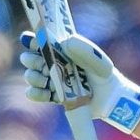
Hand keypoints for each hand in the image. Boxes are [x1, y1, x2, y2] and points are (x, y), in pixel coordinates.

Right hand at [19, 31, 139, 132]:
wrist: (110, 99)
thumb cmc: (104, 74)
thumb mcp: (98, 59)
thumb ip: (84, 48)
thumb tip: (65, 42)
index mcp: (60, 49)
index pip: (38, 40)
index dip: (31, 40)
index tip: (33, 41)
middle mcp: (52, 63)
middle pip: (28, 58)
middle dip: (32, 60)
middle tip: (44, 64)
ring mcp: (50, 80)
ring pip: (30, 76)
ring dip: (34, 77)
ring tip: (47, 80)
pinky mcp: (51, 96)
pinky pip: (33, 94)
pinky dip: (36, 93)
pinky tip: (47, 93)